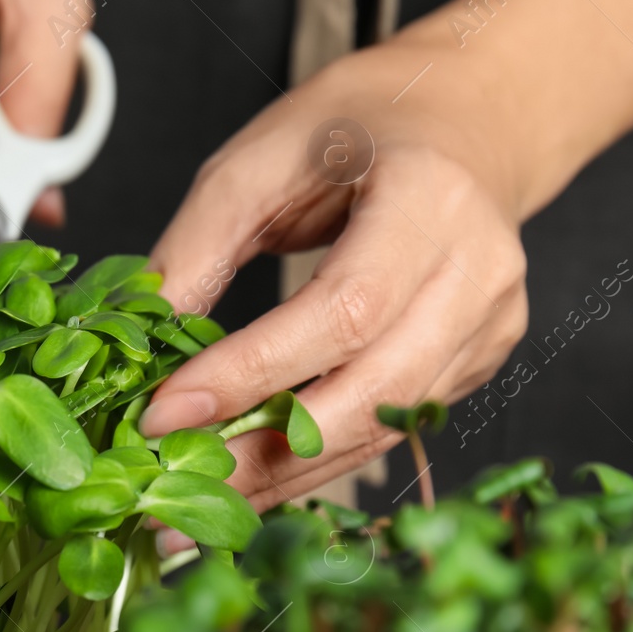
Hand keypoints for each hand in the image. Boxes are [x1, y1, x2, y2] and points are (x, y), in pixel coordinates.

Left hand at [142, 43, 529, 508]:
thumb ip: (198, 244)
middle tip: (166, 490)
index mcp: (430, 200)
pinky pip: (389, 426)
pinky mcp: (479, 364)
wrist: (466, 123)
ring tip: (193, 508)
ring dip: (283, 477)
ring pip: (380, 428)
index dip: (251, 373)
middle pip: (372, 393)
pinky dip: (317, 460)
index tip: (163, 412)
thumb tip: (142, 339)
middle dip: (262, 454)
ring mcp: (490, 326)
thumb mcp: (262, 156)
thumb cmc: (359, 128)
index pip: (341, 311)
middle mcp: (478, 272)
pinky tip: (252, 480)